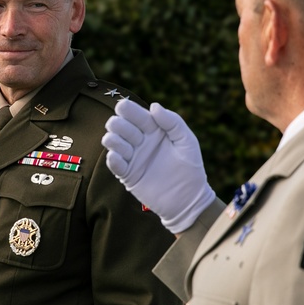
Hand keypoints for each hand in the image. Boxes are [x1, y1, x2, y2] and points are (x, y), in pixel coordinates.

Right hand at [101, 99, 214, 232]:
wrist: (189, 199)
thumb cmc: (191, 168)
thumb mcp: (187, 141)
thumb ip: (173, 122)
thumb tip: (153, 106)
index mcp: (154, 129)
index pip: (136, 114)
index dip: (128, 109)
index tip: (123, 107)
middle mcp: (141, 141)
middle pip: (120, 126)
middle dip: (118, 124)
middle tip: (123, 129)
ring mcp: (133, 157)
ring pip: (113, 142)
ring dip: (113, 140)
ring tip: (121, 144)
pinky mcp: (128, 175)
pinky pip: (115, 164)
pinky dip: (112, 159)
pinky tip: (116, 156)